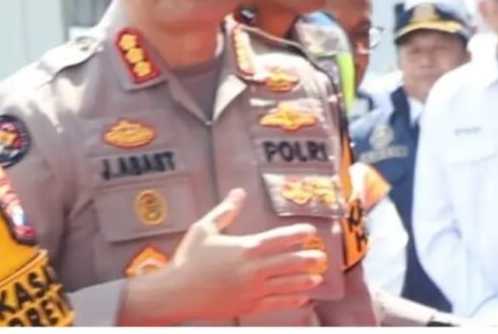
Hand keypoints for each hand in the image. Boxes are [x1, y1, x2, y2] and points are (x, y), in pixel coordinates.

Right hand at [121, 188, 326, 323]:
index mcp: (245, 247)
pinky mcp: (248, 306)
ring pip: (286, 284)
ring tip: (318, 277)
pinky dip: (292, 300)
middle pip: (288, 262)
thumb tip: (239, 192)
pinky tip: (304, 297)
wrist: (175, 293)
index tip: (310, 231)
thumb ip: (225, 211)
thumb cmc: (189, 258)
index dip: (297, 234)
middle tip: (322, 256)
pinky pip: (276, 303)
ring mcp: (252, 289)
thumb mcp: (204, 228)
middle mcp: (253, 269)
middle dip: (307, 259)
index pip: (278, 239)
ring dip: (304, 279)